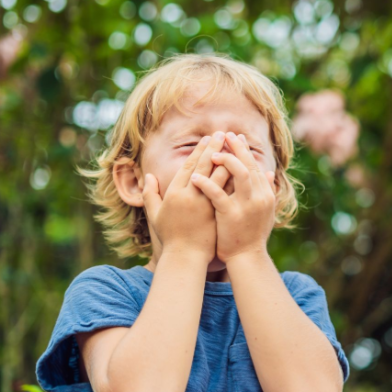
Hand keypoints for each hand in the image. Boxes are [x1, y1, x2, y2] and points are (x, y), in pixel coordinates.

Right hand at [142, 132, 230, 261]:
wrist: (186, 257)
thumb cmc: (170, 237)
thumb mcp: (155, 215)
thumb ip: (150, 194)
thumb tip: (148, 175)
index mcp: (174, 194)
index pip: (189, 167)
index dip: (198, 151)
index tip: (206, 139)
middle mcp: (190, 196)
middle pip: (204, 167)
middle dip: (213, 149)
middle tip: (221, 134)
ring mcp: (205, 204)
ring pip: (218, 177)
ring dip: (227, 159)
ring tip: (234, 147)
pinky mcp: (217, 213)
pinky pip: (228, 192)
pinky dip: (235, 179)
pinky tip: (243, 168)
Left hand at [189, 131, 276, 262]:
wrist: (248, 258)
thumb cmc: (253, 236)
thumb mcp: (265, 212)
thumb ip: (267, 191)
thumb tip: (269, 172)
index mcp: (265, 194)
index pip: (255, 165)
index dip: (244, 150)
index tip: (234, 137)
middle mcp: (259, 197)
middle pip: (248, 164)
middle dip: (236, 147)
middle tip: (223, 134)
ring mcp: (247, 205)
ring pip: (239, 174)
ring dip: (224, 160)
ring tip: (210, 153)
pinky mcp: (231, 214)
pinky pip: (217, 194)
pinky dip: (206, 183)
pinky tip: (195, 177)